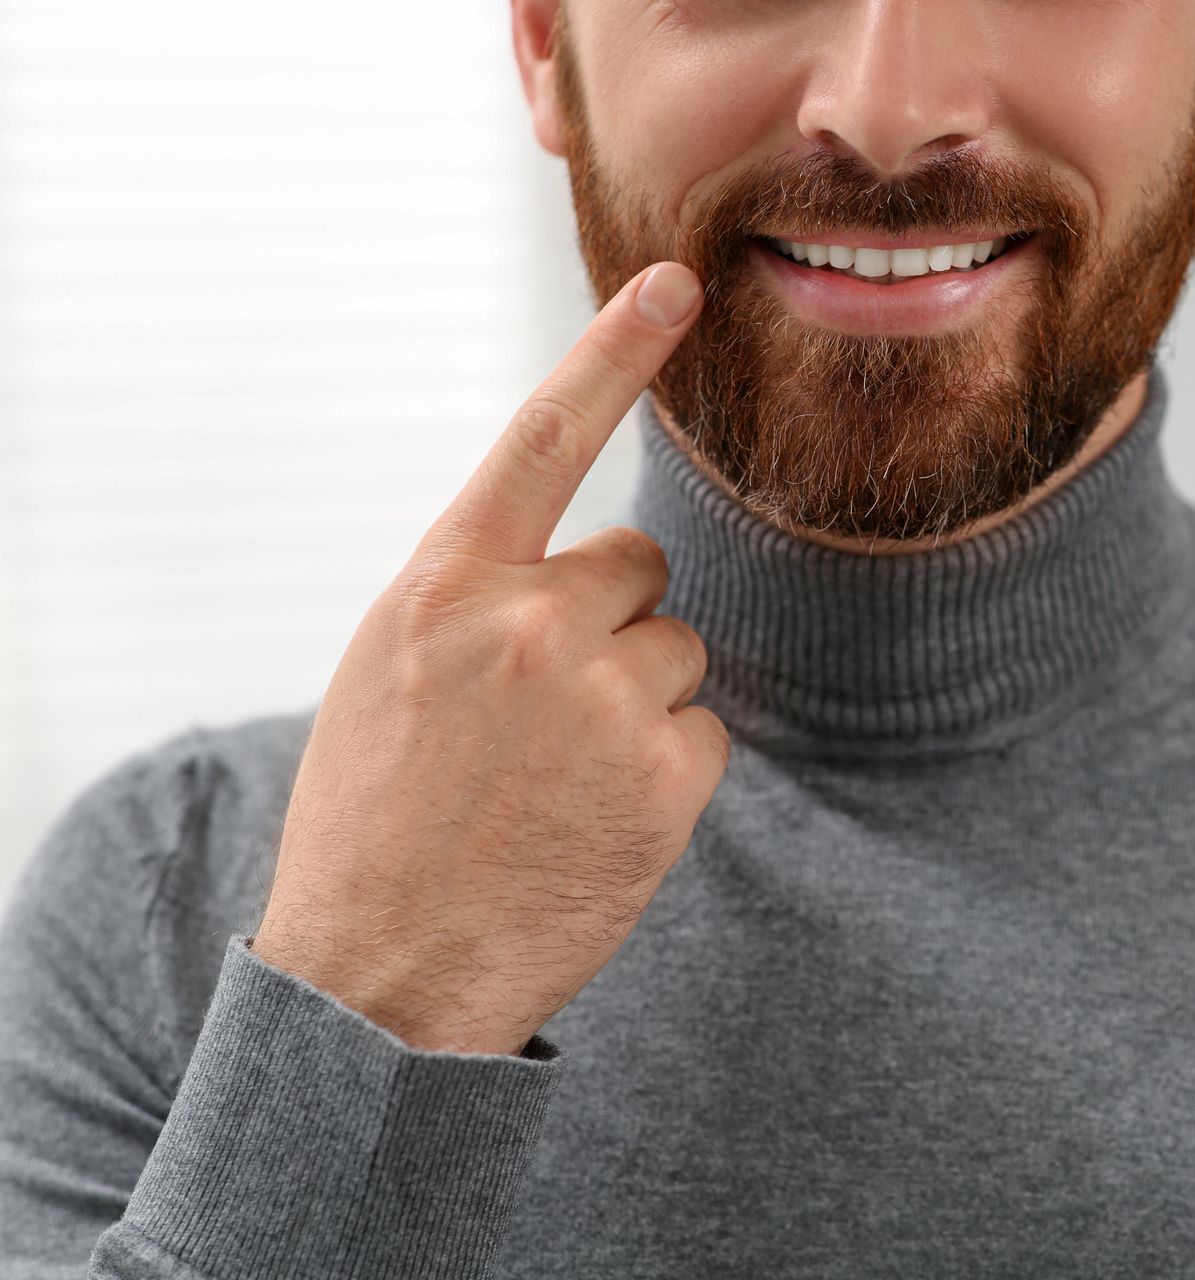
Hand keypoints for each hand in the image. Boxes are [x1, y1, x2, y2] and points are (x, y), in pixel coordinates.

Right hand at [253, 263, 723, 1055]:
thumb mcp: (390, 677)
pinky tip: (599, 821)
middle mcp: (529, 622)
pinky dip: (667, 771)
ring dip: (640, 703)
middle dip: (612, 628)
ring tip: (560, 779)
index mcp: (446, 587)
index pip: (543, 439)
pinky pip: (704, 730)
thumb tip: (575, 566)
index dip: (614, 353)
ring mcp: (603, 697)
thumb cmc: (379, 820)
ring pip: (678, 653)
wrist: (381, 974)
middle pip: (639, 572)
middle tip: (546, 716)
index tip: (676, 285)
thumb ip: (477, 601)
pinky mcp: (666, 774)